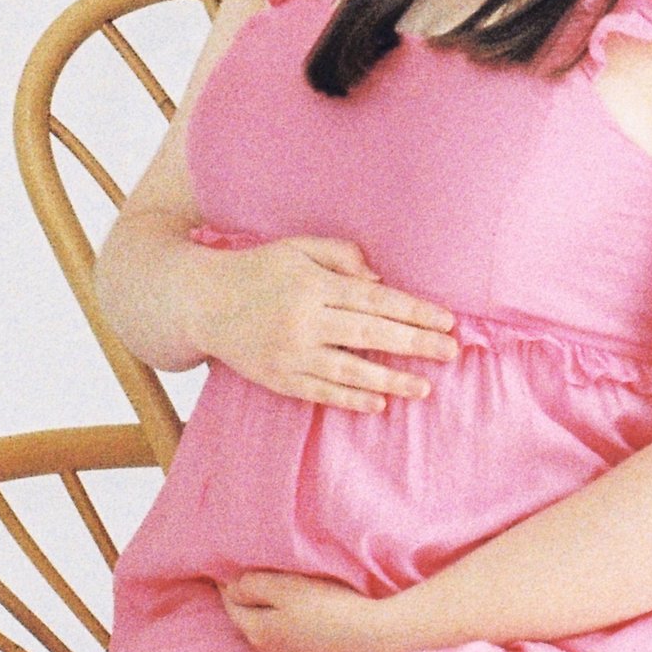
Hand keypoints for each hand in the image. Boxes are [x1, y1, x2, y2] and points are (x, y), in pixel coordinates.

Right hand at [202, 237, 456, 411]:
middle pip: (369, 335)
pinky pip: (320, 392)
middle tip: (451, 353)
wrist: (200, 301)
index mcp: (313, 286)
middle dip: (415, 345)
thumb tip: (380, 281)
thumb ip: (340, 255)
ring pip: (349, 370)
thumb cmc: (256, 269)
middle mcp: (303, 321)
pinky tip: (378, 404)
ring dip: (390, 380)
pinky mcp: (276, 378)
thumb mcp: (297, 247)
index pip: (374, 300)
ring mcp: (289, 353)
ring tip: (424, 387)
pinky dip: (350, 399)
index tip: (446, 321)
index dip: (413, 312)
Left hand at [223, 568, 411, 651]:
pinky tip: (303, 623)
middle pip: (249, 623)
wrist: (377, 640)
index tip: (227, 568)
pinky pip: (291, 648)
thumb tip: (229, 587)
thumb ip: (253, 586)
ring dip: (268, 620)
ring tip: (277, 600)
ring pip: (269, 638)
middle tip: (249, 579)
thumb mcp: (288, 588)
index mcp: (258, 633)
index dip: (228, 585)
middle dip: (247, 603)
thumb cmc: (331, 607)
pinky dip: (289, 633)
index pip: (231, 605)